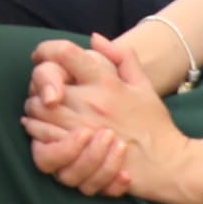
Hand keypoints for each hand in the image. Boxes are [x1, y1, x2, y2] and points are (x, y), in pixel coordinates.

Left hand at [24, 36, 191, 202]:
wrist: (167, 165)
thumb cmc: (155, 125)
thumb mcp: (143, 85)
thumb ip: (121, 57)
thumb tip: (94, 38)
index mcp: (106, 82)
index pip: (65, 53)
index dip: (47, 50)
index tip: (41, 56)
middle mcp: (91, 102)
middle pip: (43, 83)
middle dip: (38, 84)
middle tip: (42, 91)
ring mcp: (82, 128)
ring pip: (37, 112)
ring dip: (35, 110)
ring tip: (42, 112)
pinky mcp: (77, 154)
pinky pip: (42, 140)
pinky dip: (37, 134)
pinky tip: (42, 132)